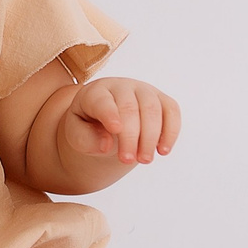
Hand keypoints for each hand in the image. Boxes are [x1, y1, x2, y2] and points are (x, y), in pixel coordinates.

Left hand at [60, 77, 179, 167]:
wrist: (106, 123)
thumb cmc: (88, 127)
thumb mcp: (76, 135)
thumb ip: (85, 139)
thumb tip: (105, 144)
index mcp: (95, 92)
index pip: (103, 101)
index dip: (110, 114)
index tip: (115, 130)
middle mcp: (121, 86)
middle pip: (130, 107)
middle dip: (131, 136)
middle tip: (128, 160)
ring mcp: (143, 90)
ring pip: (153, 108)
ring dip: (151, 137)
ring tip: (145, 160)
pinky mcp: (161, 100)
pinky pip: (171, 111)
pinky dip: (171, 131)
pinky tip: (163, 151)